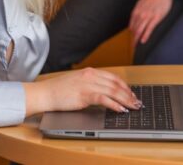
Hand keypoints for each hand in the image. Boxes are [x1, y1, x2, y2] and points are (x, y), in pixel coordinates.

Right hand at [24, 68, 140, 115]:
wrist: (45, 93)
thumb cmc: (58, 90)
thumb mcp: (77, 82)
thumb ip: (90, 84)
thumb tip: (105, 93)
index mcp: (89, 72)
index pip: (113, 77)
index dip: (125, 86)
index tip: (132, 94)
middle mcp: (90, 76)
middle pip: (116, 84)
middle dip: (129, 94)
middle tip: (137, 103)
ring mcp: (87, 84)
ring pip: (113, 91)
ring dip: (125, 100)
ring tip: (132, 107)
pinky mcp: (84, 95)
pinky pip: (104, 98)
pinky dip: (114, 104)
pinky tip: (120, 109)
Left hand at [129, 0, 173, 47]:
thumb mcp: (141, 2)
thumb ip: (138, 11)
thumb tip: (135, 18)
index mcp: (136, 11)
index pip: (132, 25)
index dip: (132, 33)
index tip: (132, 38)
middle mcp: (140, 15)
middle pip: (135, 30)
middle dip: (133, 39)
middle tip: (133, 47)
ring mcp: (147, 17)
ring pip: (140, 30)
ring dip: (137, 39)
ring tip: (136, 47)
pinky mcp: (155, 18)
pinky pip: (149, 29)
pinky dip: (145, 36)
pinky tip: (143, 41)